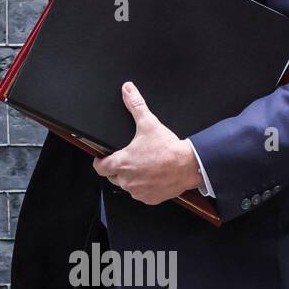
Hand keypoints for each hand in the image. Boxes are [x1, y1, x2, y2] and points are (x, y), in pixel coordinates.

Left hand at [93, 81, 201, 204]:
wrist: (188, 165)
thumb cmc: (168, 148)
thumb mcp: (149, 124)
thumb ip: (136, 105)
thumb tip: (127, 90)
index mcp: (122, 163)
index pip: (99, 168)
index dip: (100, 162)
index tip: (103, 158)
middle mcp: (127, 181)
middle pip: (113, 177)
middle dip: (117, 169)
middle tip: (129, 159)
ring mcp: (138, 191)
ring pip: (127, 186)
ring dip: (131, 179)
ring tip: (143, 167)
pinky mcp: (149, 199)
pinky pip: (141, 194)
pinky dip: (144, 187)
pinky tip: (152, 177)